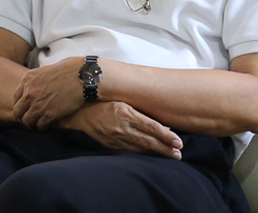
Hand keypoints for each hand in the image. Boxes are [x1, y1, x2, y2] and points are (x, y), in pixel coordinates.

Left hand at [12, 57, 83, 129]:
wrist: (82, 76)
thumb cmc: (68, 70)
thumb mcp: (45, 70)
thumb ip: (36, 80)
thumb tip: (35, 87)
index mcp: (27, 80)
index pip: (16, 98)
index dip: (20, 106)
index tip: (25, 110)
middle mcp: (29, 93)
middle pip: (18, 112)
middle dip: (22, 118)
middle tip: (28, 121)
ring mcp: (37, 105)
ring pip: (27, 121)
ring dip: (31, 124)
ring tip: (37, 125)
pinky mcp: (48, 115)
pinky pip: (39, 126)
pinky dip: (42, 127)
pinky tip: (47, 125)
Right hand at [59, 102, 183, 159]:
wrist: (79, 113)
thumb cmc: (102, 102)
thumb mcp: (121, 101)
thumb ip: (139, 111)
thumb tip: (160, 123)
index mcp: (125, 113)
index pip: (151, 127)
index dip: (166, 136)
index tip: (179, 142)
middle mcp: (121, 127)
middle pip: (148, 141)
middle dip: (165, 148)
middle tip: (179, 154)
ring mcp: (115, 138)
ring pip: (141, 148)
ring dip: (157, 153)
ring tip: (171, 156)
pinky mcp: (110, 145)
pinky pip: (130, 152)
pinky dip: (143, 153)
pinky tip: (151, 154)